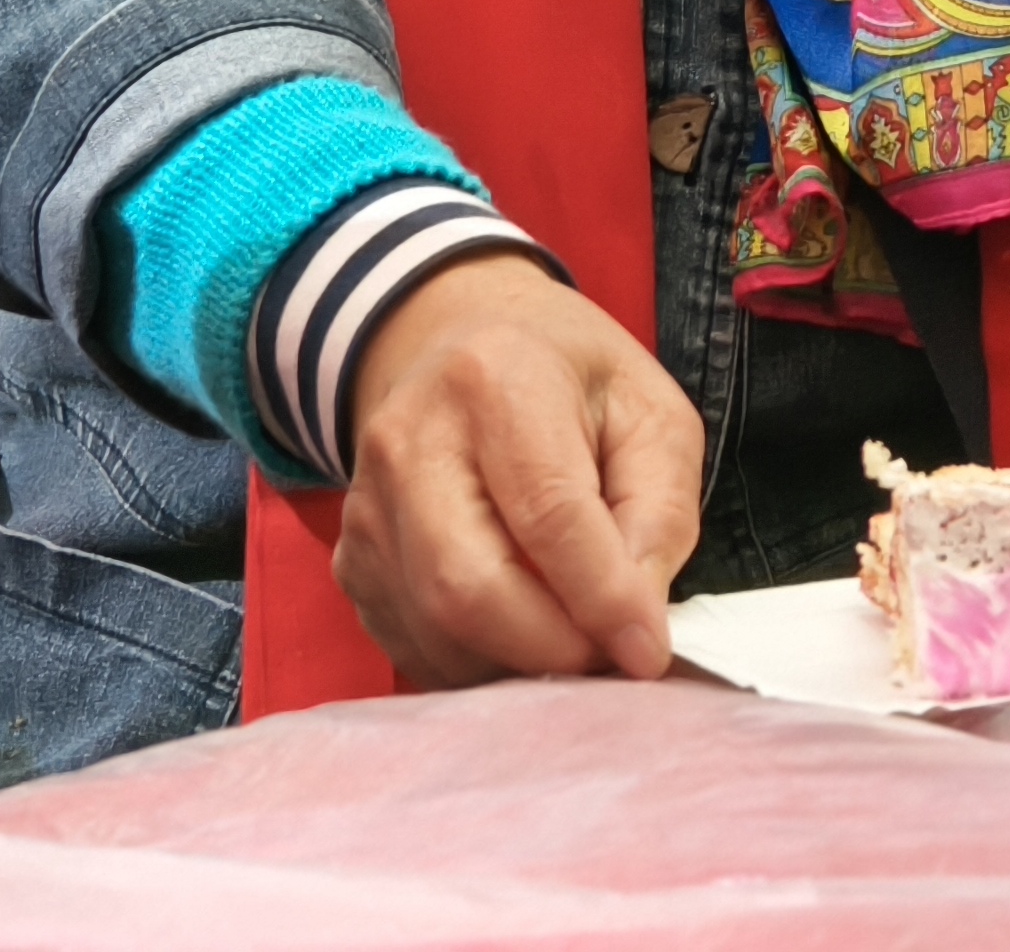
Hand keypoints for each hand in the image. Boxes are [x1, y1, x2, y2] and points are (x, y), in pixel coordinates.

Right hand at [332, 251, 703, 688]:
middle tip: (611, 656)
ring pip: (437, 633)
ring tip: (571, 637)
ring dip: (518, 666)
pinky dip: (477, 665)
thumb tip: (635, 629)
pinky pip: (412, 648)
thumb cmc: (570, 383)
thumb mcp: (652, 416)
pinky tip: (519, 630)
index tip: (649, 652)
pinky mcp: (351, 557)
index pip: (548, 515)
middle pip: (468, 589)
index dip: (603, 599)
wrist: (460, 343)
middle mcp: (409, 438)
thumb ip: (658, 517)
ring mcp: (366, 503)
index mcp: (496, 379)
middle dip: (552, 650)